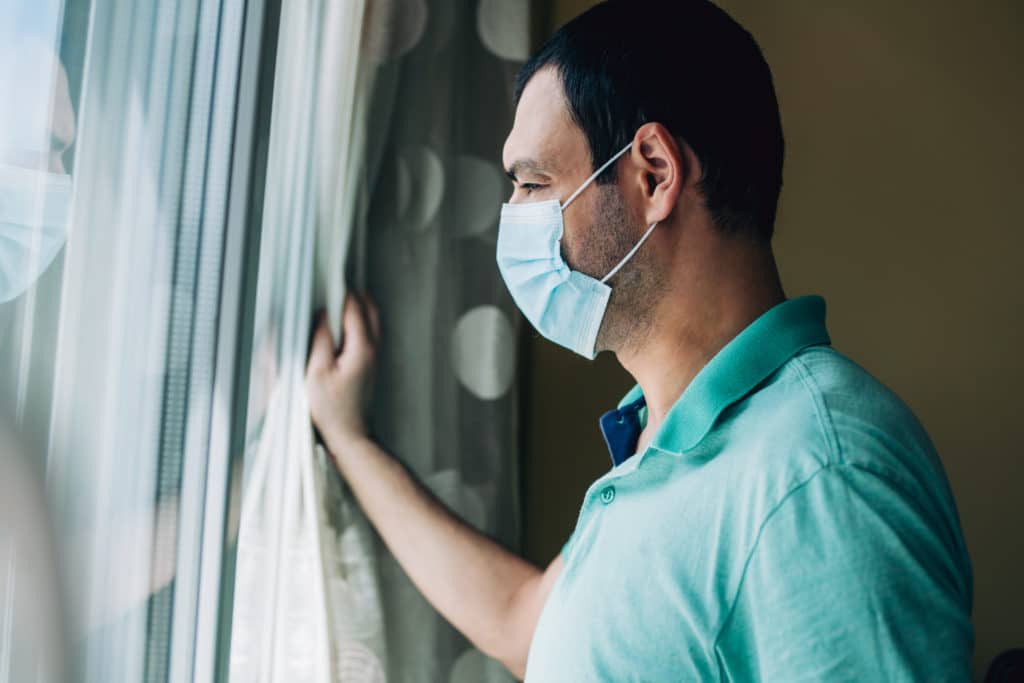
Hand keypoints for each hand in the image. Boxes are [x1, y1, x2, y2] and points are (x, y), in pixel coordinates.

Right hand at [306, 291, 379, 448]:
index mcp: (361, 347)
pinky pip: (365, 336)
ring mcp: (373, 358)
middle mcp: (372, 349)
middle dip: (354, 295)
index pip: (354, 308)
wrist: (349, 436)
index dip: (341, 291)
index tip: (328, 277)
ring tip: (334, 302)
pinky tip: (338, 327)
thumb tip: (322, 315)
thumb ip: (320, 338)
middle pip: (370, 310)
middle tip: (334, 285)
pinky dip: (355, 324)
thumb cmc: (331, 410)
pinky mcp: (368, 367)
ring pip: (370, 323)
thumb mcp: (316, 371)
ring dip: (356, 309)